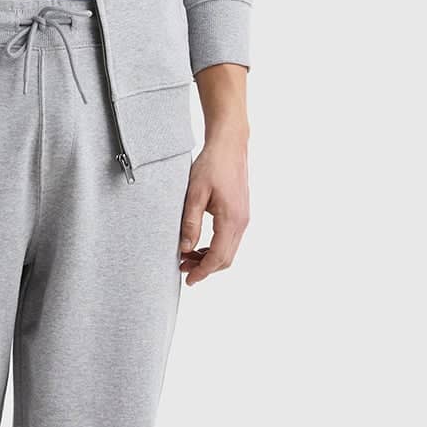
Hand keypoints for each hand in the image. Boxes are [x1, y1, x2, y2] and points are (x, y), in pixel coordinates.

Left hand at [179, 130, 249, 282]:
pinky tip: (199, 245)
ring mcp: (244, 218)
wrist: (229, 145)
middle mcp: (241, 222)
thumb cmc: (211, 165)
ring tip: (187, 257)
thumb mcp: (194, 193)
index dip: (202, 271)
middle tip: (182, 269)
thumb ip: (190, 222)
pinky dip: (215, 248)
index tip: (188, 280)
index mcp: (231, 219)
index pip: (218, 256)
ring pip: (229, 250)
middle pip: (226, 258)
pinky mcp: (241, 214)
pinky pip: (230, 239)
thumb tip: (185, 248)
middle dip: (205, 268)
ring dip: (209, 258)